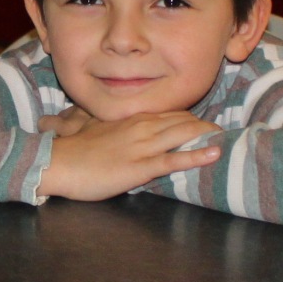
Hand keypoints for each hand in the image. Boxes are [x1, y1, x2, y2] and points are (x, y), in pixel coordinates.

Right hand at [38, 109, 219, 201]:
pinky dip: (197, 156)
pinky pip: (173, 160)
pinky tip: (215, 153)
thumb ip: (111, 128)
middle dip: (203, 125)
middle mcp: (141, 127)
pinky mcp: (139, 167)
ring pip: (182, 135)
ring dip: (206, 136)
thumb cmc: (71, 149)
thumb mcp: (93, 130)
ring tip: (226, 137)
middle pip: (181, 121)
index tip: (203, 123)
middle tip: (219, 131)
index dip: (188, 119)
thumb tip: (118, 130)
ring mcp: (141, 147)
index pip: (168, 114)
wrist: (56, 162)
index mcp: (130, 119)